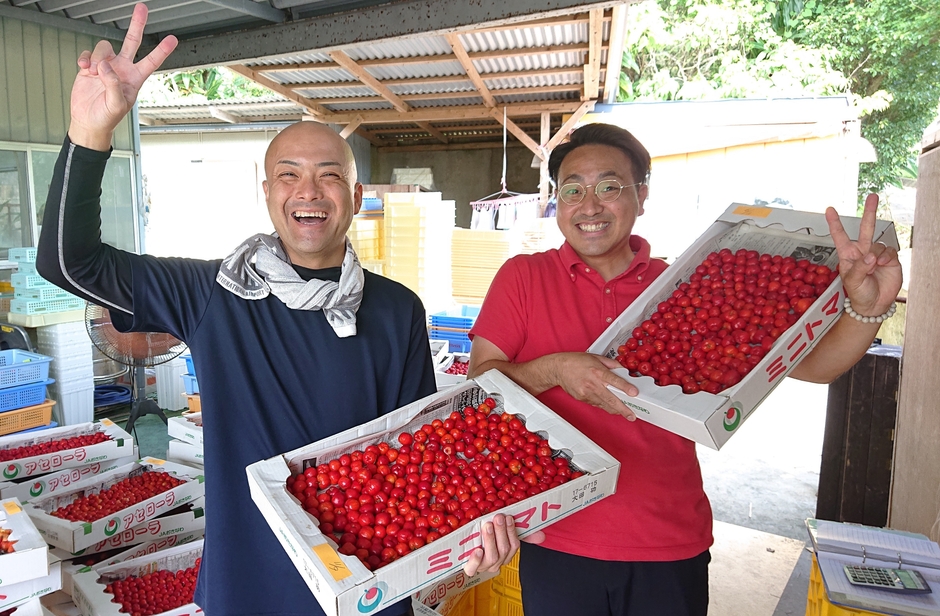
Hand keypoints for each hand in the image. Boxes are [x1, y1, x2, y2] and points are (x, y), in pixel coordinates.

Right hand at [68, 3, 177, 149]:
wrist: (88, 121)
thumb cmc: (107, 118)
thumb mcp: (117, 105)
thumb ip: (113, 85)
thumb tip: (105, 66)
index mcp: (135, 78)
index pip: (152, 61)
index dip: (162, 50)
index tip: (172, 39)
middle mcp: (123, 69)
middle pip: (132, 41)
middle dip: (137, 24)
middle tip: (142, 8)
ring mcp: (107, 66)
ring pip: (105, 47)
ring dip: (97, 57)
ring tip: (94, 72)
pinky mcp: (90, 67)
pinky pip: (88, 53)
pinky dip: (85, 58)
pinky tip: (84, 69)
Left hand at [463, 514, 544, 576]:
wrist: (463, 552)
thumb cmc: (485, 540)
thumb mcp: (502, 535)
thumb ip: (521, 533)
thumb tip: (541, 535)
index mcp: (505, 554)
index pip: (514, 545)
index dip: (512, 531)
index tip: (508, 517)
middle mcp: (496, 562)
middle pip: (503, 549)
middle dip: (502, 532)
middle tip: (498, 517)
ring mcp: (484, 566)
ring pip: (492, 556)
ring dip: (491, 540)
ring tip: (487, 526)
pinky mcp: (470, 568)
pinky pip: (473, 568)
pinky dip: (476, 560)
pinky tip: (477, 550)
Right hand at [549, 352, 638, 420]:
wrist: (558, 368)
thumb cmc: (575, 362)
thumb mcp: (596, 358)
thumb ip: (611, 364)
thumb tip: (623, 370)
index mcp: (597, 371)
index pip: (614, 380)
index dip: (625, 387)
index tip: (634, 393)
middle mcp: (592, 383)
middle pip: (610, 398)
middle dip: (623, 409)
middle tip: (632, 415)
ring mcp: (586, 393)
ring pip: (604, 404)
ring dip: (615, 409)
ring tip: (624, 413)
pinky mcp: (582, 399)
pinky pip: (596, 404)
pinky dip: (604, 405)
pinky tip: (610, 406)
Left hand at [825, 194, 901, 317]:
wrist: (874, 304)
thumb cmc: (859, 293)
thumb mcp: (852, 282)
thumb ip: (859, 268)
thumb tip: (870, 256)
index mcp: (848, 254)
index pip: (840, 236)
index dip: (835, 223)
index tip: (829, 209)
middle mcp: (862, 251)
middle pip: (866, 228)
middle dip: (869, 212)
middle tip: (872, 196)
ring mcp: (876, 254)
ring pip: (878, 244)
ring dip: (876, 255)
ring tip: (874, 267)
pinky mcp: (890, 259)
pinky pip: (889, 252)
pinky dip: (886, 258)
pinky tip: (883, 265)